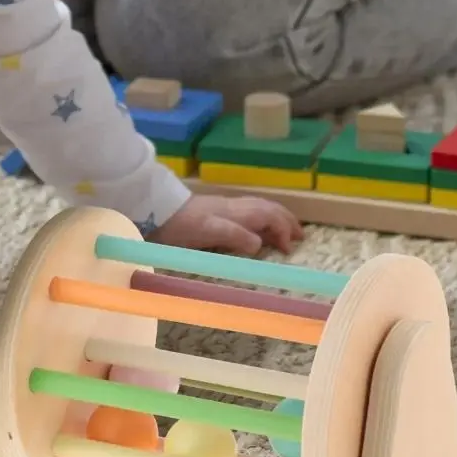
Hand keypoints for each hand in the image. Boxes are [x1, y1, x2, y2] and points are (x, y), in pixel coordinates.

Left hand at [149, 194, 302, 255]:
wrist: (156, 211)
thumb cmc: (182, 224)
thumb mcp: (209, 232)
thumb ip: (235, 236)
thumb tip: (260, 244)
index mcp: (238, 212)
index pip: (270, 217)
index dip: (283, 231)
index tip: (290, 250)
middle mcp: (236, 207)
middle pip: (269, 209)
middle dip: (286, 221)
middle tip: (300, 236)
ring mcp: (226, 207)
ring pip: (260, 208)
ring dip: (276, 219)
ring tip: (285, 231)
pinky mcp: (217, 211)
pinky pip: (249, 212)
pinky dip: (262, 219)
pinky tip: (257, 229)